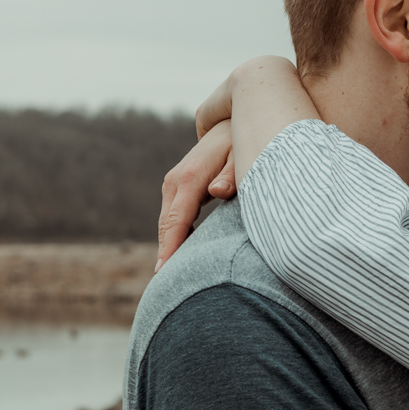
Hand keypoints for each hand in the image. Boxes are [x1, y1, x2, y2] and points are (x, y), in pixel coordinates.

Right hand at [156, 121, 233, 269]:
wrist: (234, 120)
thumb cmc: (244, 141)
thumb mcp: (244, 154)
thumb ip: (233, 174)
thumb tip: (218, 191)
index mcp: (190, 178)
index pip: (176, 221)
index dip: (170, 248)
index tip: (163, 273)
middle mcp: (176, 180)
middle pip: (168, 226)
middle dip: (166, 255)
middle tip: (166, 289)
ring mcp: (175, 183)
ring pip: (169, 222)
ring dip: (170, 247)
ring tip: (173, 280)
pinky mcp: (179, 186)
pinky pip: (175, 217)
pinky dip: (176, 236)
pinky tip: (184, 256)